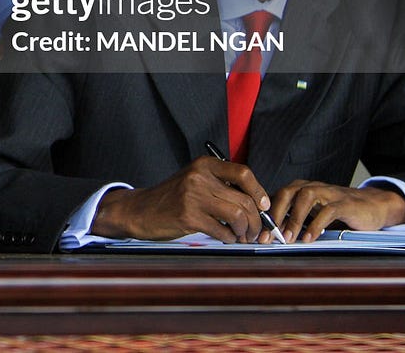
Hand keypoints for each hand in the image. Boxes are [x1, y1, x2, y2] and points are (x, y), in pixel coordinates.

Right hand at [92, 156, 273, 241]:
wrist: (141, 210)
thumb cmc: (172, 198)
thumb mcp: (195, 182)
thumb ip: (221, 186)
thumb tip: (257, 205)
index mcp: (204, 165)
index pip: (243, 173)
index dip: (259, 192)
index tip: (263, 207)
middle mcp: (199, 177)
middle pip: (244, 199)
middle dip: (256, 220)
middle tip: (256, 231)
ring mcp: (193, 196)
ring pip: (237, 215)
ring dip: (245, 231)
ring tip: (242, 237)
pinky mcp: (188, 217)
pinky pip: (222, 230)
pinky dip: (229, 238)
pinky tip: (226, 238)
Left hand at [270, 180, 404, 241]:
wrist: (372, 206)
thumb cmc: (338, 212)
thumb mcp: (314, 214)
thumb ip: (296, 219)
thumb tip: (272, 235)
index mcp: (301, 188)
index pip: (277, 198)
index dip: (266, 216)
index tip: (259, 236)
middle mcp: (312, 186)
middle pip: (286, 194)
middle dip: (275, 216)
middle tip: (268, 237)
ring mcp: (329, 193)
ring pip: (305, 198)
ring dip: (294, 219)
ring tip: (288, 239)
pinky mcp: (345, 203)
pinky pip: (328, 211)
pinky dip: (316, 225)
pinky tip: (309, 239)